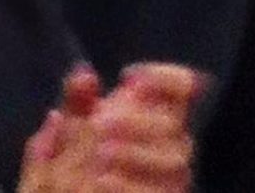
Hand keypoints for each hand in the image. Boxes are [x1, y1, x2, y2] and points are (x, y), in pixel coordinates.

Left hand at [17, 63, 200, 192]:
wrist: (71, 192)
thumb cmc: (75, 162)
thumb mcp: (70, 130)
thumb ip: (77, 102)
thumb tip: (84, 74)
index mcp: (158, 114)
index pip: (184, 86)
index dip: (163, 76)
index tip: (125, 77)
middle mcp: (173, 142)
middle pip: (174, 124)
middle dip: (137, 120)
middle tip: (100, 122)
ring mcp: (172, 176)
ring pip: (173, 162)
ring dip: (135, 154)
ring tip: (99, 154)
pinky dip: (128, 186)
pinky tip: (101, 180)